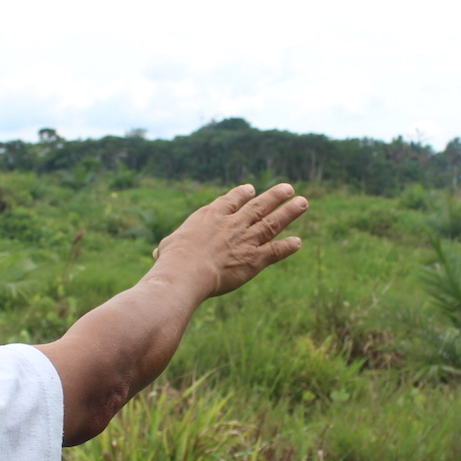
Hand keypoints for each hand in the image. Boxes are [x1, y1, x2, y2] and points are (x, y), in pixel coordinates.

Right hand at [152, 183, 308, 298]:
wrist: (186, 272)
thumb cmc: (172, 260)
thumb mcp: (167, 247)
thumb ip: (168, 247)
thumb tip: (158, 253)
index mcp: (211, 216)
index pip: (231, 201)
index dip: (242, 194)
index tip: (251, 189)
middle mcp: (232, 223)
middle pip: (258, 206)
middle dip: (275, 197)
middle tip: (289, 189)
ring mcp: (246, 239)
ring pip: (273, 222)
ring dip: (289, 212)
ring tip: (303, 203)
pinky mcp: (254, 259)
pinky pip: (275, 251)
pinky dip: (287, 247)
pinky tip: (298, 242)